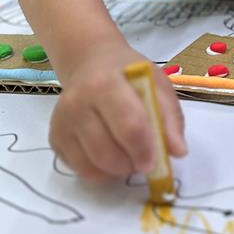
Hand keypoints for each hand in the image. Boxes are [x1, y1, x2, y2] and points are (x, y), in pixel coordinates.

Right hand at [49, 44, 187, 181]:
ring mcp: (62, 122)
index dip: (144, 149)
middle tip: (143, 161)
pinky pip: (79, 169)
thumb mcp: (157, 84)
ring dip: (116, 170)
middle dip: (130, 164)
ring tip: (128, 157)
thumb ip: (170, 117)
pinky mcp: (54, 138)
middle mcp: (77, 102)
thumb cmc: (129, 75)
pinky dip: (100, 171)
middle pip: (106, 151)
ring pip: (91, 165)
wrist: (90, 63)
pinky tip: (109, 154)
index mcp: (106, 84)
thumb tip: (178, 151)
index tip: (155, 161)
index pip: (129, 125)